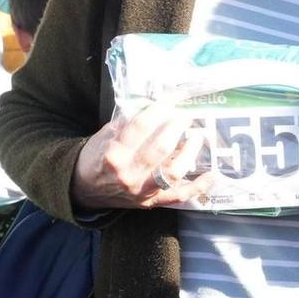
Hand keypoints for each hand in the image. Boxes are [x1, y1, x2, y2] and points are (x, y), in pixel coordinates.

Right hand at [69, 107, 209, 209]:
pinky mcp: (153, 202)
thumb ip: (128, 122)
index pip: (142, 124)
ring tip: (198, 136)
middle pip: (160, 148)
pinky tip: (213, 174)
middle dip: (178, 127)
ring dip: (191, 152)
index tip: (178, 95)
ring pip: (173, 172)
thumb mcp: (105, 135)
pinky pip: (180, 196)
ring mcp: (142, 190)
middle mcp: (128, 172)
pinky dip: (199, 186)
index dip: (163, 106)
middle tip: (187, 115)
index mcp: (114, 152)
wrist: (85, 190)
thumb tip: (158, 105)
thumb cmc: (97, 157)